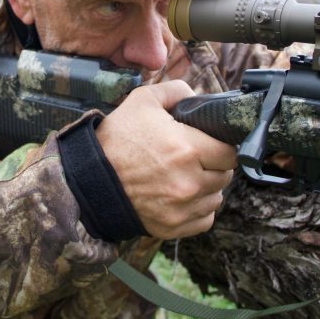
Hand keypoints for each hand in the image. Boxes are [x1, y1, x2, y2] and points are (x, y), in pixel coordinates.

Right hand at [96, 80, 236, 239]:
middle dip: (214, 164)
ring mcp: (182, 208)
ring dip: (207, 187)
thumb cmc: (116, 139)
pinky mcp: (174, 227)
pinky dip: (197, 209)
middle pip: (225, 175)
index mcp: (187, 149)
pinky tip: (181, 196)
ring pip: (216, 198)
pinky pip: (204, 219)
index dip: (221, 145)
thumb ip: (177, 91)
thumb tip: (199, 98)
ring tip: (185, 176)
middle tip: (195, 158)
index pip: (230, 152)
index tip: (208, 142)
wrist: (89, 179)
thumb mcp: (143, 100)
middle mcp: (190, 181)